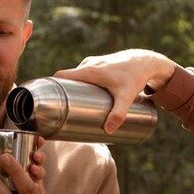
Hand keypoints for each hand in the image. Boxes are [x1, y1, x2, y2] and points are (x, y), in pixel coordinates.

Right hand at [54, 48, 175, 133]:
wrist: (146, 61)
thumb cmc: (135, 76)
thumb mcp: (126, 96)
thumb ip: (118, 114)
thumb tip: (108, 132)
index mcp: (88, 70)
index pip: (61, 75)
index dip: (51, 85)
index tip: (46, 98)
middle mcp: (88, 65)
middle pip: (67, 79)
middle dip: (62, 93)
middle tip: (61, 110)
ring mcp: (93, 63)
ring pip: (76, 77)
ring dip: (72, 88)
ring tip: (71, 106)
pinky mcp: (99, 65)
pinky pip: (83, 74)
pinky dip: (80, 83)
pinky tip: (81, 95)